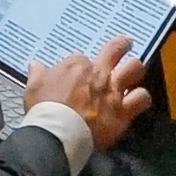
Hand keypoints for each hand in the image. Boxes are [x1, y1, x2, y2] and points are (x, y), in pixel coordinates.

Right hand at [21, 39, 151, 152]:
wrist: (58, 131)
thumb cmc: (44, 107)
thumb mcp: (33, 86)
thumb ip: (37, 74)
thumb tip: (35, 64)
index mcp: (77, 65)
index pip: (82, 58)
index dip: (82, 65)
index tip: (79, 73)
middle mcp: (99, 73)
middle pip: (116, 50)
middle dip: (122, 46)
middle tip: (126, 45)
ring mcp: (113, 91)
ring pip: (135, 69)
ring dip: (135, 71)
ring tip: (134, 74)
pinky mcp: (123, 111)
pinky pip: (141, 99)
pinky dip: (141, 98)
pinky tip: (138, 101)